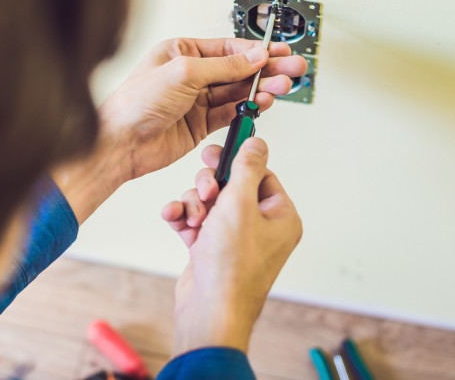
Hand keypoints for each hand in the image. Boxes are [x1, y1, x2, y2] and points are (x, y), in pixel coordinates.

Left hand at [99, 38, 306, 180]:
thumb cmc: (135, 103)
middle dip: (266, 69)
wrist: (119, 143)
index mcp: (181, 52)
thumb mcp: (183, 74)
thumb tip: (253, 56)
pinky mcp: (200, 125)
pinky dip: (248, 108)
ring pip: (237, 91)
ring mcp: (196, 100)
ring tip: (283, 87)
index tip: (278, 53)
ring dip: (261, 89)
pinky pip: (231, 112)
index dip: (256, 51)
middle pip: (237, 69)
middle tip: (292, 69)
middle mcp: (190, 75)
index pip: (228, 48)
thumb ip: (223, 66)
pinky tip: (263, 102)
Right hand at [163, 138, 301, 354]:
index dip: (236, 162)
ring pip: (209, 202)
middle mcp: (260, 228)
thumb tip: (257, 143)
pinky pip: (196, 221)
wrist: (208, 312)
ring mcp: (234, 240)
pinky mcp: (211, 250)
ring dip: (194, 203)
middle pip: (231, 186)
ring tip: (191, 217)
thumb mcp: (239, 205)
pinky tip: (174, 218)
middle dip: (210, 186)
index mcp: (280, 217)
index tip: (216, 152)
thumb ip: (246, 168)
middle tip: (204, 190)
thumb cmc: (231, 267)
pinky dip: (184, 218)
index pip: (260, 175)